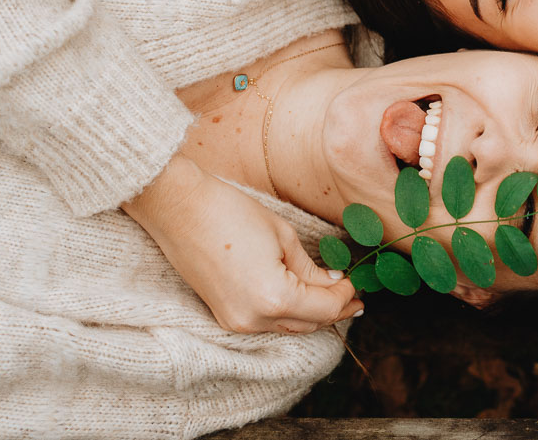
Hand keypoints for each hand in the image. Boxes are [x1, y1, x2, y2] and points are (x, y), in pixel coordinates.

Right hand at [123, 156, 361, 333]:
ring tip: (335, 299)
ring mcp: (236, 322)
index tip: (359, 282)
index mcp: (274, 298)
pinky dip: (289, 314)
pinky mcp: (224, 317)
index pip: (325, 308)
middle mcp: (254, 320)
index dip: (346, 296)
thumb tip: (331, 283)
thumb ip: (310, 268)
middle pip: (309, 324)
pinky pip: (267, 324)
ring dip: (313, 314)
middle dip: (335, 310)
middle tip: (356, 297)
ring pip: (289, 327)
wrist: (178, 209)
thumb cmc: (231, 212)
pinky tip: (303, 299)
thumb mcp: (283, 237)